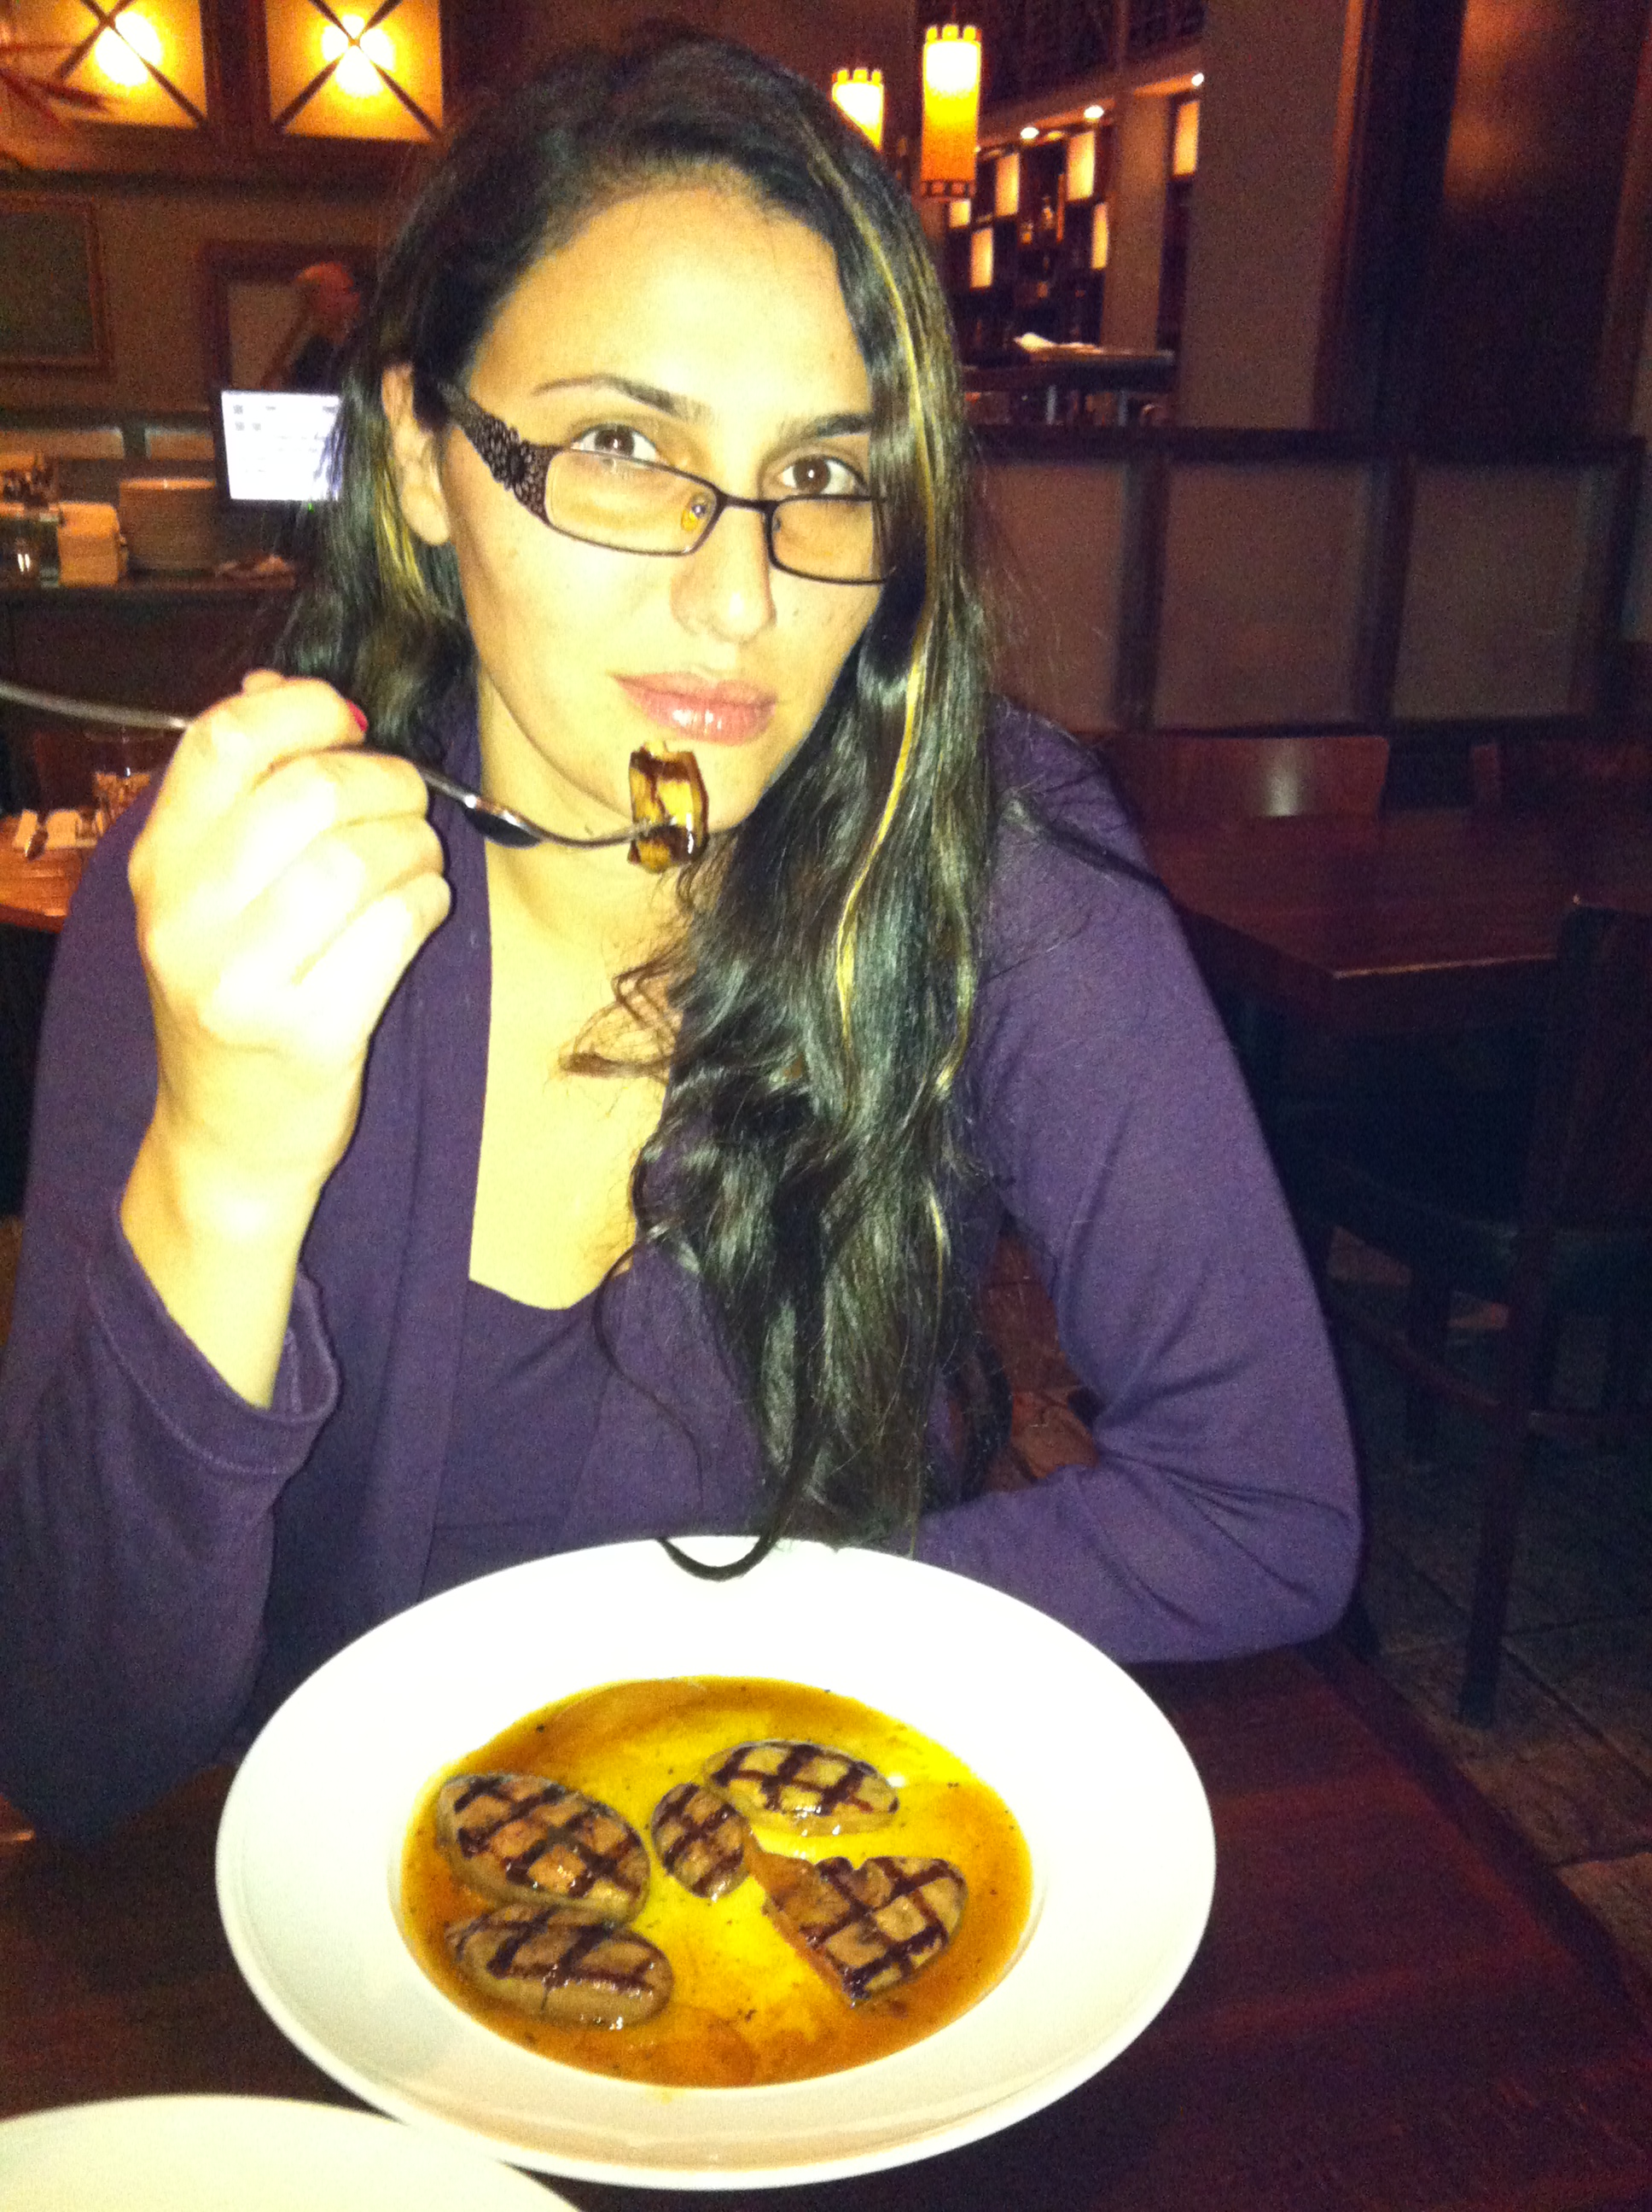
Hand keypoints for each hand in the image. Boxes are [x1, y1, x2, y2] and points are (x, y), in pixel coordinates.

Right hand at [120, 672, 449, 1401]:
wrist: (228, 1137)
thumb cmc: (236, 993)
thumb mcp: (206, 894)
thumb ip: (238, 794)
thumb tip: (278, 687)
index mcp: (159, 864)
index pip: (224, 740)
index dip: (304, 709)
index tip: (350, 722)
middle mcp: (187, 917)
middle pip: (311, 791)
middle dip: (386, 783)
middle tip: (405, 804)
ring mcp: (244, 980)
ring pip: (363, 857)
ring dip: (417, 846)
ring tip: (416, 863)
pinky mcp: (312, 1032)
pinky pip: (400, 926)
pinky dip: (429, 903)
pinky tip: (420, 910)